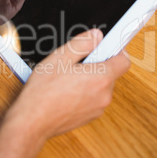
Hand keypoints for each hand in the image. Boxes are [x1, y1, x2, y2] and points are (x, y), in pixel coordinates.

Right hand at [9, 29, 129, 141]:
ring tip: (67, 78)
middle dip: (96, 64)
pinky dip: (84, 92)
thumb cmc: (43, 92)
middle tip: (76, 63)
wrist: (32, 121)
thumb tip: (95, 36)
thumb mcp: (60, 57)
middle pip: (110, 73)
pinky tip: (65, 91)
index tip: (105, 46)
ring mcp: (97, 109)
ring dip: (89, 79)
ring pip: (100, 86)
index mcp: (101, 78)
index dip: (116, 50)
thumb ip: (81, 43)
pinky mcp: (89, 117)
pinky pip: (93, 99)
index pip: (124, 60)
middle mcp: (104, 95)